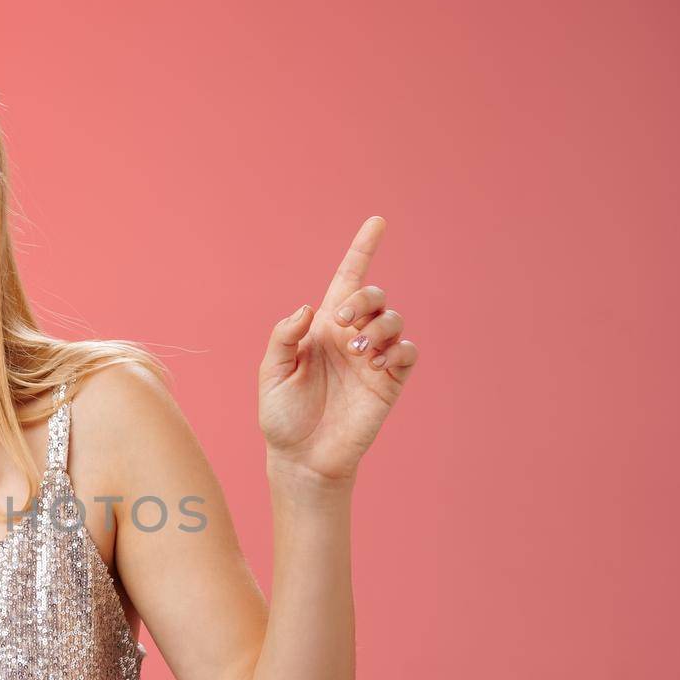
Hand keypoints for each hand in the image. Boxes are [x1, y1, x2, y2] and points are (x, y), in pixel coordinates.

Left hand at [258, 216, 419, 484]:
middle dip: (363, 299)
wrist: (301, 458)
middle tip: (343, 323)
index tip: (377, 221)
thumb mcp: (272, 373)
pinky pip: (407, 352)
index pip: (346, 281)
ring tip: (358, 351)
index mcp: (321, 329)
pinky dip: (398, 348)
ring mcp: (372, 359)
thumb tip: (309, 309)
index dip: (362, 250)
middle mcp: (350, 338)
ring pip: (393, 320)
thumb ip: (284, 337)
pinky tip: (378, 361)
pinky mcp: (388, 383)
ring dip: (378, 327)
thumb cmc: (282, 416)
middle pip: (373, 296)